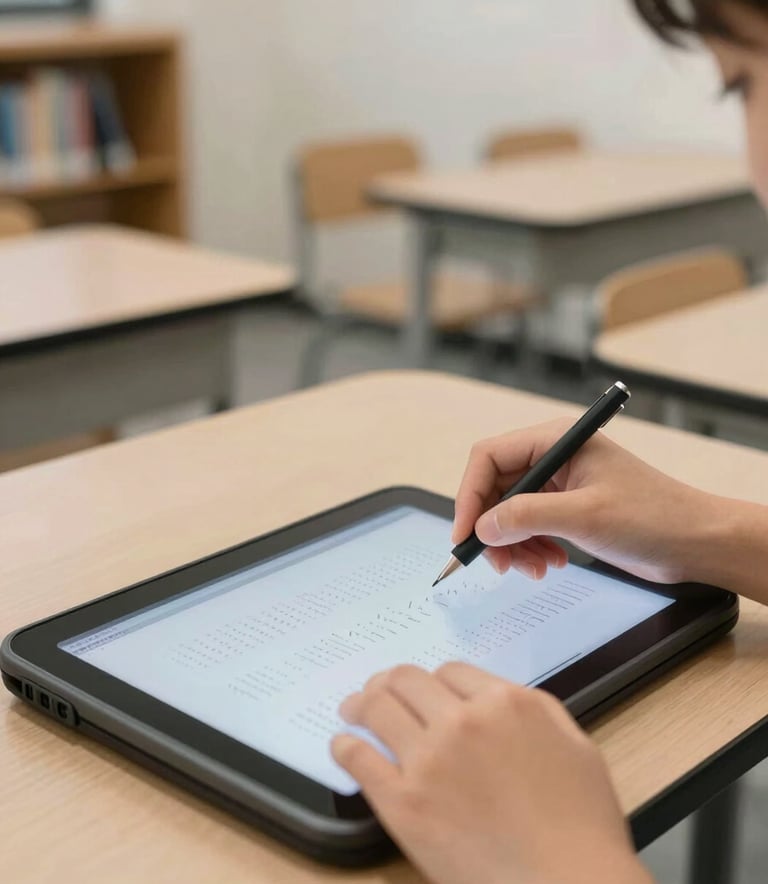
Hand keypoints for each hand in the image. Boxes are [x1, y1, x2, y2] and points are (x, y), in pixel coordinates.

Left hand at [332, 663, 651, 883]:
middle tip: (377, 690)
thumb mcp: (574, 744)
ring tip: (352, 709)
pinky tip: (343, 745)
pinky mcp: (403, 803)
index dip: (434, 680)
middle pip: (408, 682)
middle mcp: (462, 721)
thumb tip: (496, 697)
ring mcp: (428, 760)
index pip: (450, 672)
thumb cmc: (581, 825)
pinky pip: (361, 760)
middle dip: (390, 682)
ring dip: (361, 704)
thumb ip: (533, 710)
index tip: (423, 691)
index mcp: (505, 702)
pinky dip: (346, 747)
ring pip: (378, 709)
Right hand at [452, 418, 719, 585]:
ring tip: (535, 569)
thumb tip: (482, 527)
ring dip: (513, 544)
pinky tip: (550, 564)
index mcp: (556, 441)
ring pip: (509, 512)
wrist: (697, 542)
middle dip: (493, 528)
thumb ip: (527, 517)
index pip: (489, 457)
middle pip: (496, 488)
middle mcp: (554, 458)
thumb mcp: (584, 515)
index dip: (470, 495)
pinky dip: (530, 549)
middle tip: (498, 563)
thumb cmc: (655, 516)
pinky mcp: (567, 508)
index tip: (465, 534)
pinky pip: (529, 527)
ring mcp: (560, 484)